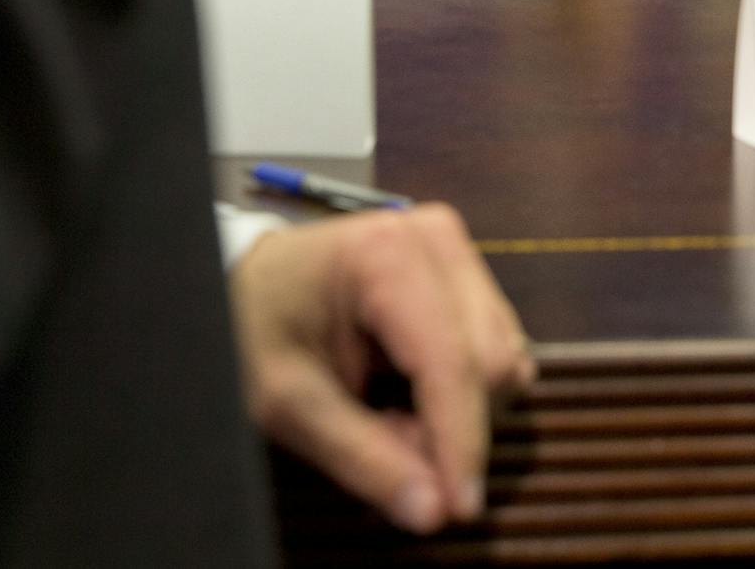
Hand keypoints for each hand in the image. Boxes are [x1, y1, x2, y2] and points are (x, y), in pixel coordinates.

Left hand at [228, 205, 533, 534]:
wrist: (250, 285)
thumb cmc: (255, 334)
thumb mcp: (286, 403)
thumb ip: (360, 456)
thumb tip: (433, 513)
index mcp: (387, 255)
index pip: (452, 362)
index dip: (461, 442)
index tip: (458, 510)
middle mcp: (437, 240)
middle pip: (492, 363)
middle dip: (451, 429)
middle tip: (386, 448)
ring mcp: (457, 252)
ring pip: (505, 361)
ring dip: (458, 414)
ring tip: (389, 416)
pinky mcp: (467, 273)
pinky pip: (498, 351)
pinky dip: (462, 393)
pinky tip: (410, 395)